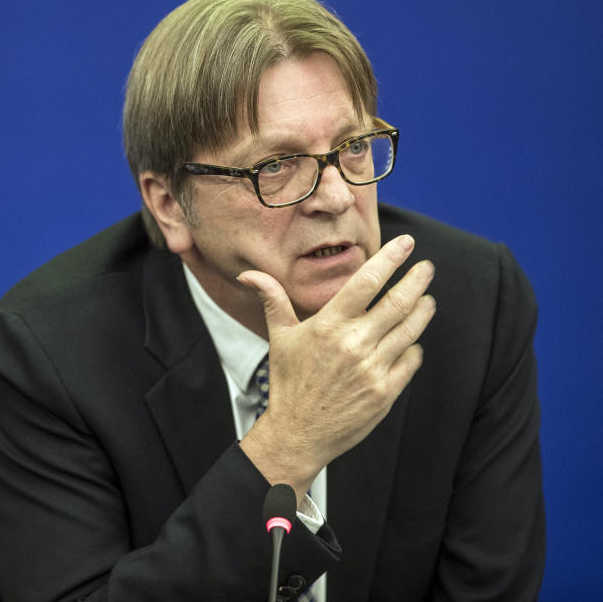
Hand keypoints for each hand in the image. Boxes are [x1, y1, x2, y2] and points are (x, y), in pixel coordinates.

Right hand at [237, 234, 435, 497]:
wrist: (298, 433)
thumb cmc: (288, 383)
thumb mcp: (280, 338)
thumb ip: (273, 300)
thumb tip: (249, 275)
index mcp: (328, 326)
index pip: (366, 282)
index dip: (390, 259)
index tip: (406, 244)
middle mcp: (353, 344)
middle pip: (397, 302)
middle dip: (417, 280)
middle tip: (427, 266)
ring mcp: (372, 369)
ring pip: (410, 330)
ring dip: (423, 310)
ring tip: (428, 299)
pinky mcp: (385, 392)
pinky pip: (411, 360)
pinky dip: (413, 348)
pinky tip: (410, 342)